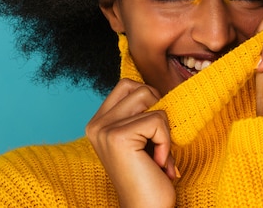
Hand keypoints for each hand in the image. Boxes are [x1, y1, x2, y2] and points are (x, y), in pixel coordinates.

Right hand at [86, 79, 176, 207]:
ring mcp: (104, 130)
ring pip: (150, 98)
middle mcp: (96, 124)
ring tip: (157, 154)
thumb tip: (162, 87)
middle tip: (156, 143)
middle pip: (140, 88)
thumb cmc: (150, 176)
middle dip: (158, 112)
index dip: (151, 101)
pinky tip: (158, 164)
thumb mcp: (142, 137)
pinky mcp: (118, 137)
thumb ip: (142, 112)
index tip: (151, 133)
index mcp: (98, 122)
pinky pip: (158, 120)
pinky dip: (166, 142)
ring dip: (164, 128)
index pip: (128, 84)